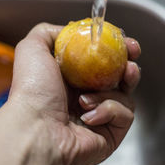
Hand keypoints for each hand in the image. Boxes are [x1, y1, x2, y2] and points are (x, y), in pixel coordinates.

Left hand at [8, 22, 140, 164]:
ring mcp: (100, 116)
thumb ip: (50, 33)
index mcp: (72, 79)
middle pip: (120, 77)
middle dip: (129, 66)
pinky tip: (89, 116)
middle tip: (131, 60)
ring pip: (126, 95)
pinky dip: (108, 110)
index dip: (116, 50)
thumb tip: (71, 31)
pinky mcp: (110, 134)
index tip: (125, 42)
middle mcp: (87, 97)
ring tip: (97, 91)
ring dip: (114, 89)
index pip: (102, 61)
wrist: (36, 129)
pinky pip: (124, 114)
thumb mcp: (33, 48)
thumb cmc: (33, 91)